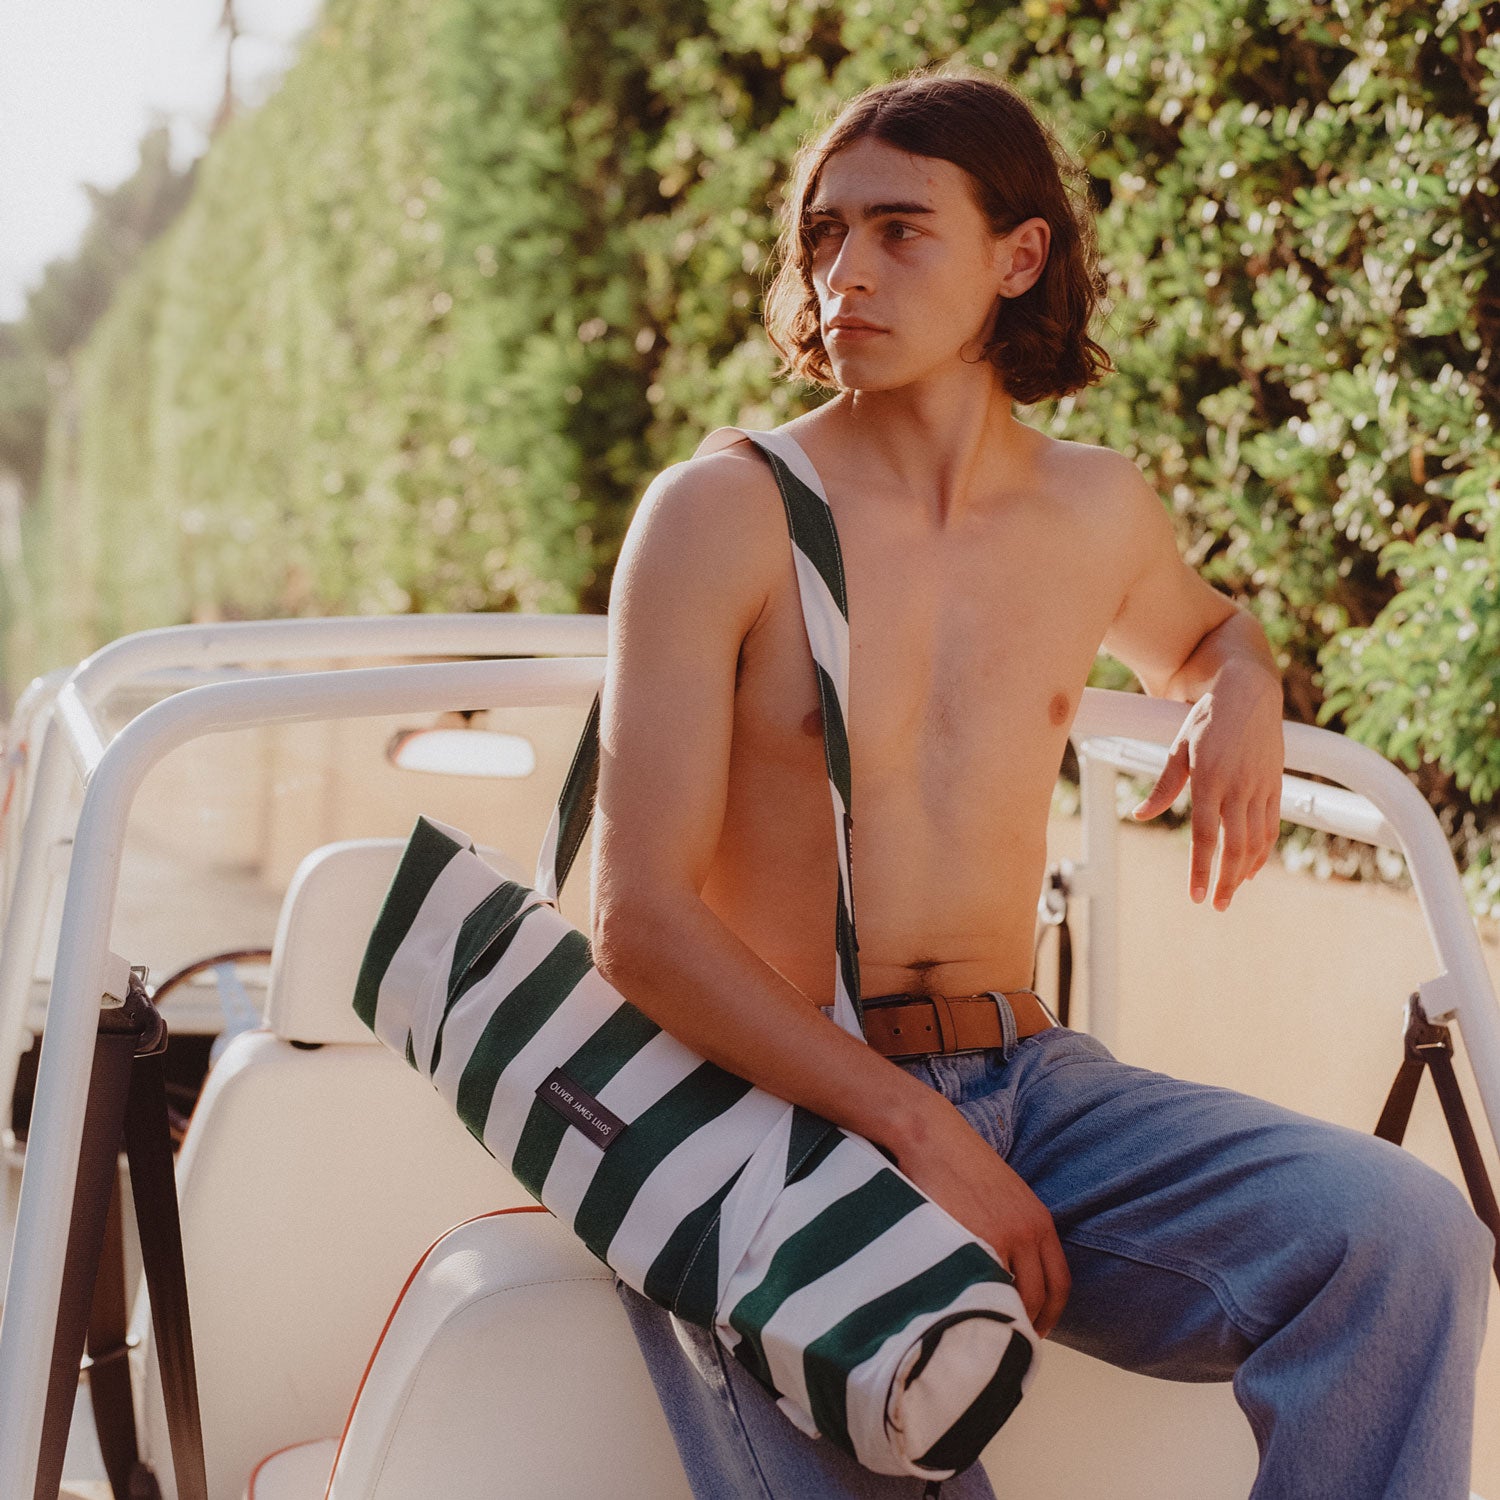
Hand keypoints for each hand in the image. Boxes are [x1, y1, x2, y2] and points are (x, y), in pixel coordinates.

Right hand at [895, 1100, 1068, 1337]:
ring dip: (1005, 1319)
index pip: (1060, 1281)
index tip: (1037, 1330)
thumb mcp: (1003, 1195)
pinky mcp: (975, 1237)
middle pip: (1043, 1295)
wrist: (932, 1137)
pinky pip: (984, 1283)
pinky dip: (979, 1303)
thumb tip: (1010, 1273)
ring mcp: (1003, 1235)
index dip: (1052, 1313)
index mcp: (1039, 1220)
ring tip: (988, 1333)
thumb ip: (1014, 1230)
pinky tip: (966, 1312)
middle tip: (1013, 1344)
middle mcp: (1029, 1230)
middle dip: (1032, 1325)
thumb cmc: (960, 1164)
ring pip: (1015, 1296)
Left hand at [1130, 662, 1284, 909]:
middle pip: (1235, 847)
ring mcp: (1261, 787)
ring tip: (1230, 893)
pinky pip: (1271, 826)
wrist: (1249, 693)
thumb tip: (1140, 814)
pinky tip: (1253, 868)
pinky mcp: (1275, 785)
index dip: (1201, 869)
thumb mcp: (1179, 749)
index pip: (1205, 836)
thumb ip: (1163, 786)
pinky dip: (1263, 851)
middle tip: (1215, 905)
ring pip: (1256, 841)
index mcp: (1210, 780)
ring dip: (1244, 872)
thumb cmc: (1207, 719)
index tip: (1195, 895)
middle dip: (1225, 881)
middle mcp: (1239, 787)